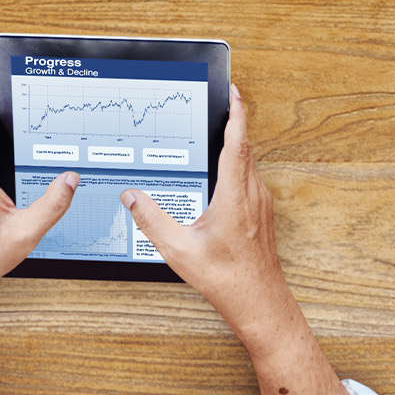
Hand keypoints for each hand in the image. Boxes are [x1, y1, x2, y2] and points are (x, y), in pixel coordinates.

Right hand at [123, 86, 343, 394]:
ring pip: (248, 163)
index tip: (233, 91)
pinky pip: (249, 178)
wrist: (259, 303)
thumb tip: (132, 197)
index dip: (236, 112)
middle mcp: (253, 195)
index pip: (238, 142)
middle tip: (219, 102)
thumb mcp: (179, 249)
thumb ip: (151, 220)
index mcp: (235, 195)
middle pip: (243, 147)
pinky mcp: (261, 214)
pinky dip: (236, 165)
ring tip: (216, 133)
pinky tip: (220, 176)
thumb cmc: (227, 280)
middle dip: (232, 122)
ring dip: (234, 144)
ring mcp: (261, 204)